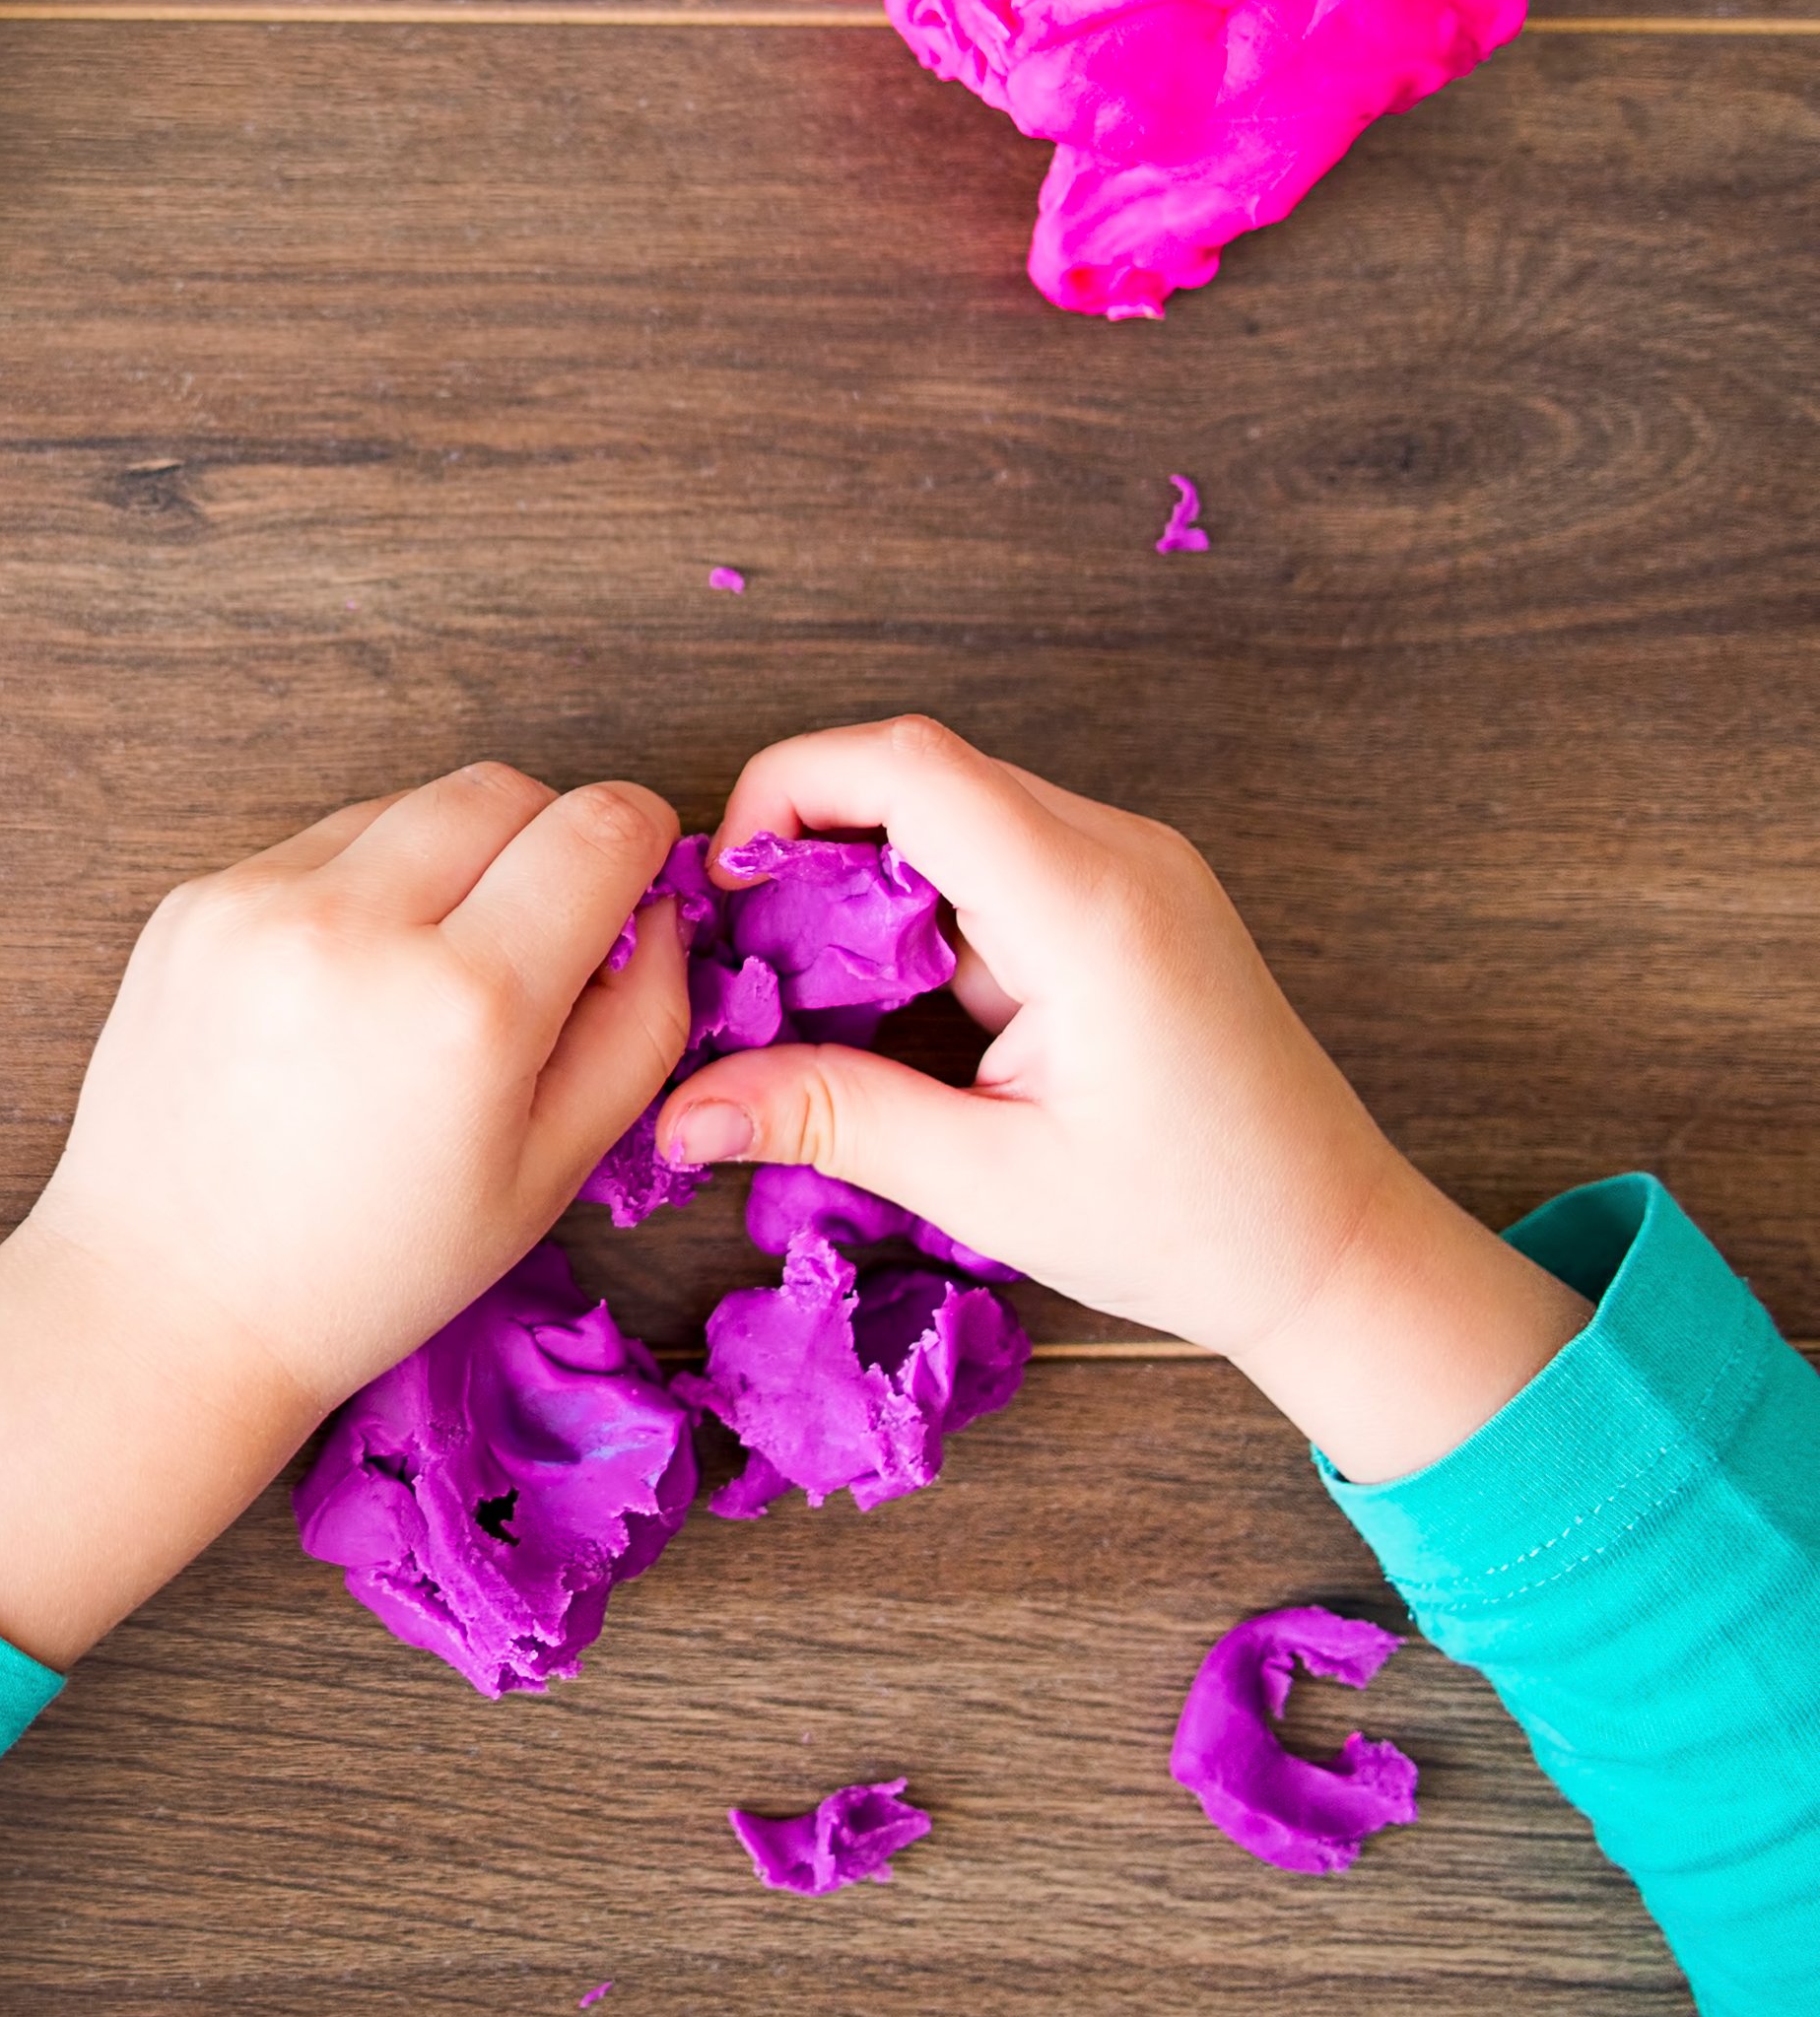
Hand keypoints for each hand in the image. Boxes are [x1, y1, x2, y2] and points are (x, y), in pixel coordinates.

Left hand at [31, 760, 692, 1409]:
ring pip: (406, 806)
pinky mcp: (191, 904)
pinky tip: (338, 999)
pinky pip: (315, 847)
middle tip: (533, 944)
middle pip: (504, 789)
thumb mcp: (552, 1174)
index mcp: (468, 1005)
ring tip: (420, 986)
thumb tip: (662, 907)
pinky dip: (354, 893)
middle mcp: (356, 927)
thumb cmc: (370, 1268)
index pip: (598, 827)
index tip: (634, 887)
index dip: (640, 843)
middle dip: (546, 843)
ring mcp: (256, 904)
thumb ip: (641, 1025)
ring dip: (445, 864)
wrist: (169, 1304)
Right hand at [653, 718, 1586, 1484]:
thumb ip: (827, 1119)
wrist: (1340, 1251)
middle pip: (920, 771)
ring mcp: (1134, 865)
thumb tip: (677, 1110)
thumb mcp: (988, 1183)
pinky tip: (892, 1001)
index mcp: (1090, 909)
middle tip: (747, 953)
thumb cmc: (1191, 1228)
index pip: (909, 765)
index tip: (726, 887)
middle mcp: (1119, 854)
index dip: (788, 791)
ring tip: (811, 990)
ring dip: (862, 876)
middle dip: (808, 840)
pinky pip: (996, 853)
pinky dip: (919, 904)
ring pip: (953, 808)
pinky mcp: (1132, 895)